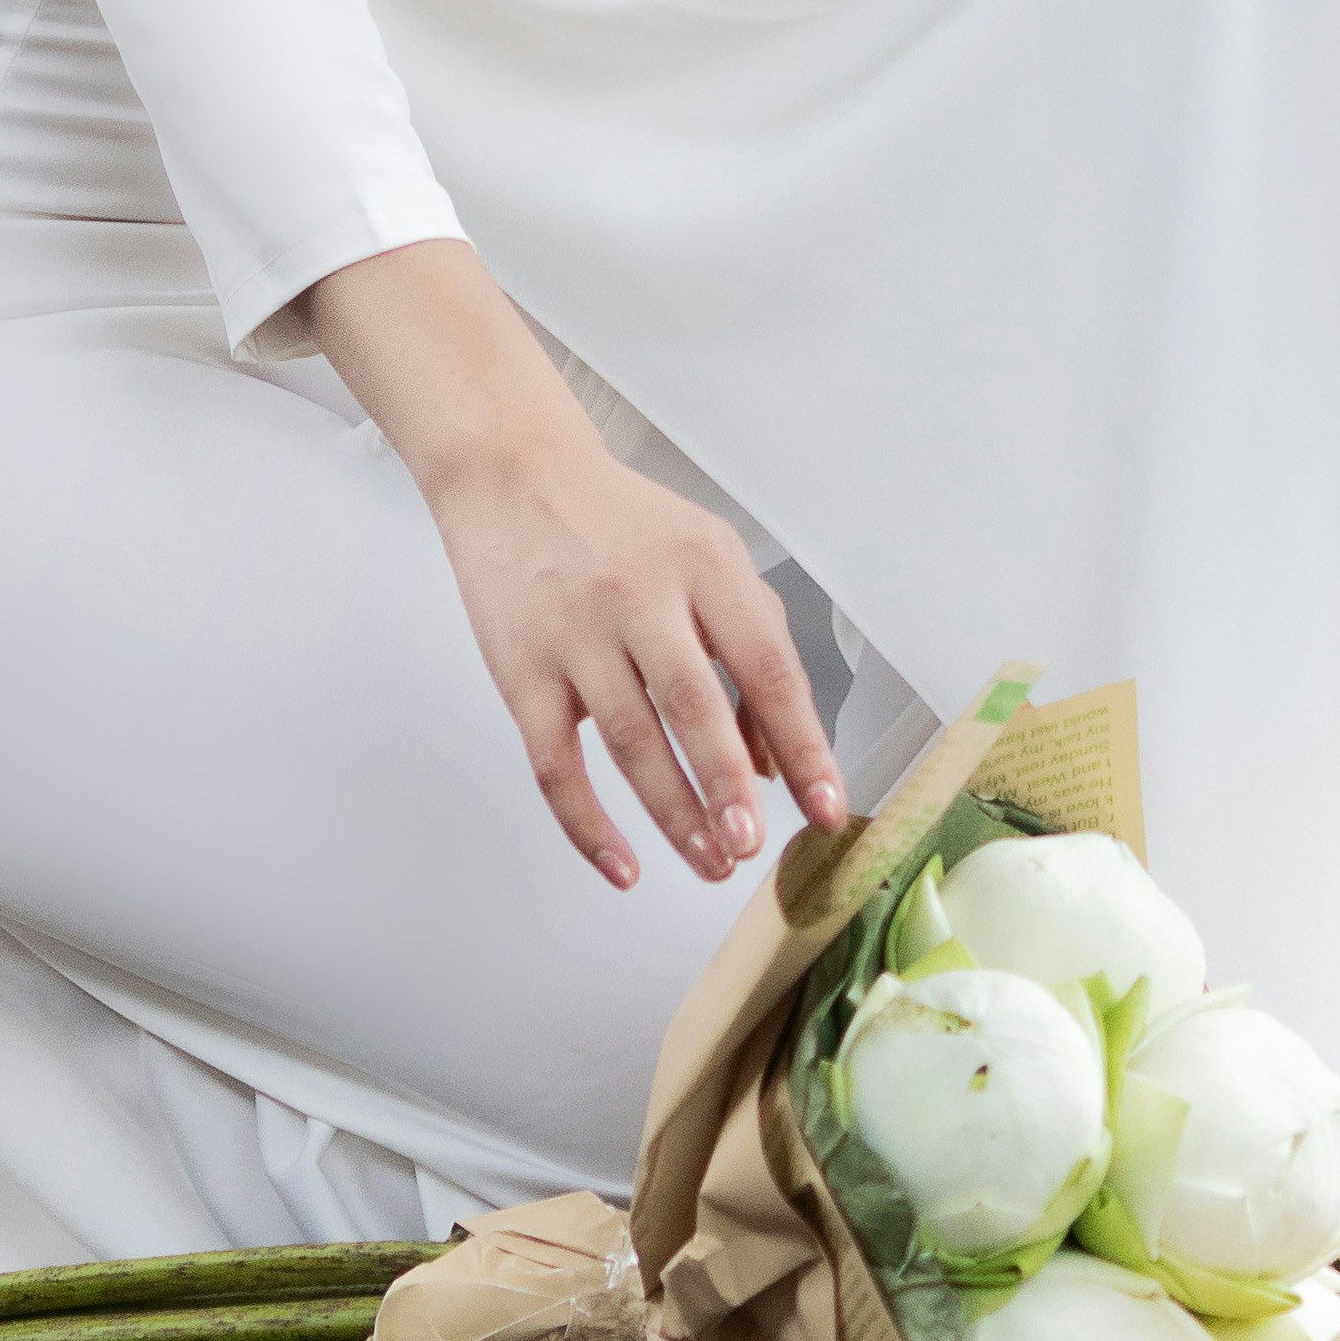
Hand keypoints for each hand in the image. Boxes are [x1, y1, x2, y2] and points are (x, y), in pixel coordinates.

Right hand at [303, 240, 845, 889]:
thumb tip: (775, 763)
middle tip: (753, 847)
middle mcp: (639, 595)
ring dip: (673, 814)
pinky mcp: (520, 672)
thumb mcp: (707, 556)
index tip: (825, 807)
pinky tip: (623, 865)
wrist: (514, 475)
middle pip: (691, 703)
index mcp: (703, 563)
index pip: (765, 663)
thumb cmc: (624, 525)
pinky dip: (586, 824)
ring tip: (710, 862)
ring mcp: (575, 636)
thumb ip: (753, 644)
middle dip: (726, 784)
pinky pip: (555, 763)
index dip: (800, 743)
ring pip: (628, 742)